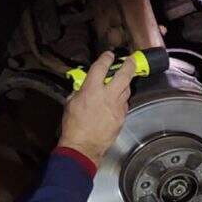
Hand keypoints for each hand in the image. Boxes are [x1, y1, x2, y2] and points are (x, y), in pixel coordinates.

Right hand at [57, 51, 136, 167]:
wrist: (83, 146)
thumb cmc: (74, 126)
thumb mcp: (70, 103)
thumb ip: (80, 91)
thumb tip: (84, 86)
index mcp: (91, 90)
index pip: (101, 67)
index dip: (106, 58)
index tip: (109, 55)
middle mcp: (107, 96)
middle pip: (124, 74)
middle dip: (130, 64)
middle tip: (131, 60)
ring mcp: (117, 106)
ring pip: (127, 89)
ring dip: (125, 84)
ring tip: (121, 81)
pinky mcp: (122, 116)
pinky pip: (125, 103)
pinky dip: (121, 100)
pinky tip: (116, 101)